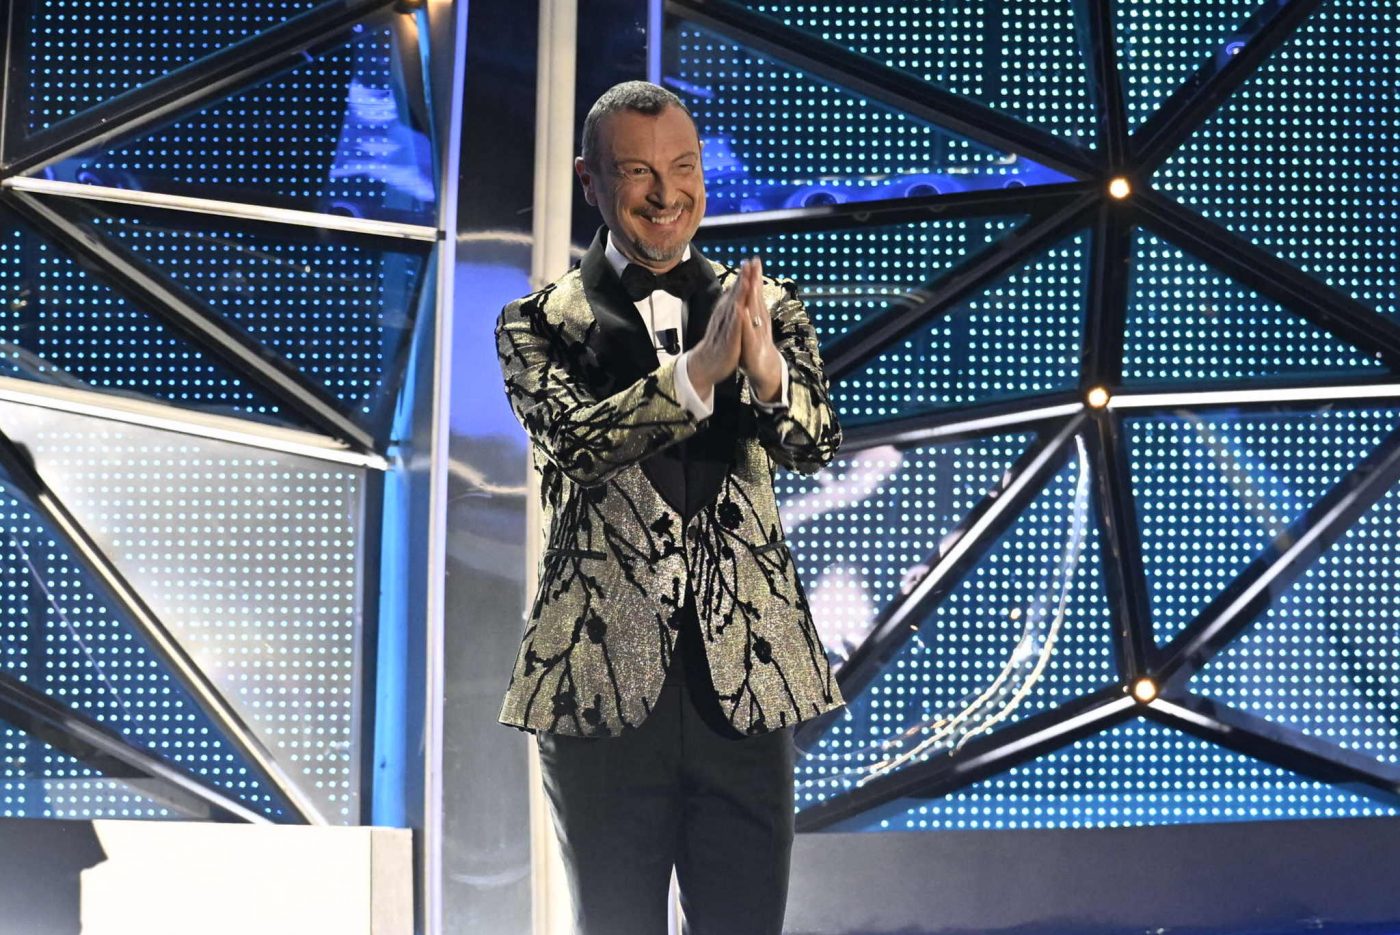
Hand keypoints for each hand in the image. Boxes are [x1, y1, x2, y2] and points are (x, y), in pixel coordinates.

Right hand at [686, 258, 752, 397]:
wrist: (706, 363)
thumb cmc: (717, 341)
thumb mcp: (724, 320)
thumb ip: (728, 304)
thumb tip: (731, 288)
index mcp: (726, 311)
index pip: (735, 291)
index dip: (743, 276)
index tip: (750, 261)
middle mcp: (725, 317)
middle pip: (735, 294)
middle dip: (742, 278)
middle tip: (748, 262)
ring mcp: (726, 328)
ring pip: (733, 308)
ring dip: (739, 294)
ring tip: (746, 279)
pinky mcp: (728, 341)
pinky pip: (732, 329)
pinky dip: (736, 319)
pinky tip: (740, 310)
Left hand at [737, 256, 782, 402]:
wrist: (763, 369)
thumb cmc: (755, 345)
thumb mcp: (752, 325)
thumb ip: (753, 308)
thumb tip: (752, 290)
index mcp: (757, 315)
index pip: (755, 292)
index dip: (755, 275)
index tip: (754, 258)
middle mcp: (759, 322)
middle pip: (757, 297)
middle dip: (755, 279)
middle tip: (755, 261)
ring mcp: (756, 333)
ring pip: (753, 311)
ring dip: (752, 296)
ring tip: (750, 279)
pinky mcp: (750, 346)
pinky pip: (746, 332)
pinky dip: (744, 321)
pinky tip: (742, 311)